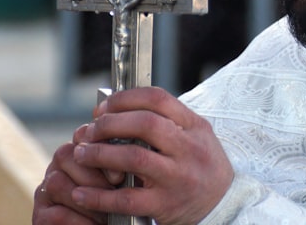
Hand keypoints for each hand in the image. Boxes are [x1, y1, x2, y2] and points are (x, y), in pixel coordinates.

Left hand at [36, 87, 233, 224]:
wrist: (224, 203)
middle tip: (90, 131)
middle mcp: (188, 149)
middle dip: (109, 124)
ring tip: (81, 154)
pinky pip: (126, 199)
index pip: (158, 99)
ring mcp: (177, 178)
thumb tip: (119, 108)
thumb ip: (168, 120)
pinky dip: (99, 197)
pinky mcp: (165, 205)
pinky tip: (81, 193)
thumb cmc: (201, 164)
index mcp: (194, 126)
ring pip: (134, 158)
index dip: (124, 99)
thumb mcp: (196, 135)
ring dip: (99, 154)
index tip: (104, 108)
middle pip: (145, 124)